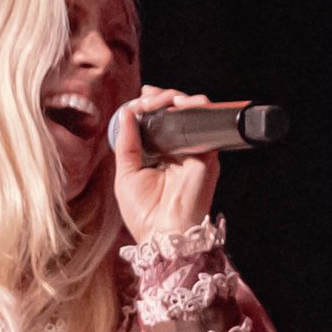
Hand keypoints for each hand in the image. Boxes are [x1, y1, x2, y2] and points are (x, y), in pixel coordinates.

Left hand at [110, 84, 222, 242]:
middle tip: (148, 96)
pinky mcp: (206, 155)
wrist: (164, 235)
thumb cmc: (144, 213)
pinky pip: (203, 124)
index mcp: (158, 155)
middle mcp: (177, 151)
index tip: (140, 98)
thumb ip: (127, 143)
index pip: (157, 122)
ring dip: (174, 99)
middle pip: (173, 113)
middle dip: (161, 97)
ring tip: (160, 99)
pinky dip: (193, 109)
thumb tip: (126, 113)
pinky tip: (178, 105)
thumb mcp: (126, 174)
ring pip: (189, 114)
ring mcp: (193, 152)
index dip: (150, 105)